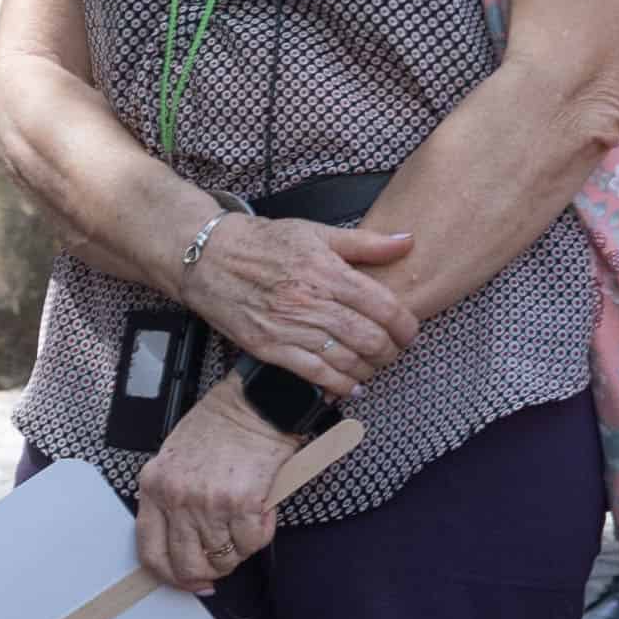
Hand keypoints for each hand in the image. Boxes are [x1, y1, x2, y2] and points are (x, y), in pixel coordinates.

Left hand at [132, 384, 297, 591]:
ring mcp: (208, 503)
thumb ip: (170, 498)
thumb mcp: (174, 459)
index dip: (171, 576)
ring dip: (239, 549)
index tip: (189, 580)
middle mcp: (177, 498)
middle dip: (209, 572)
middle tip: (223, 561)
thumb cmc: (219, 426)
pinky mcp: (242, 504)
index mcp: (154, 487)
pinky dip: (260, 534)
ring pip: (224, 558)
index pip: (150, 551)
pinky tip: (261, 512)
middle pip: (187, 565)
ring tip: (246, 523)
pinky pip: (251, 543)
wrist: (254, 404)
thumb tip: (184, 543)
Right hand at [177, 209, 421, 395]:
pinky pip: (314, 375)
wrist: (209, 258)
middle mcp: (311, 302)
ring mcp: (289, 328)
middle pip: (369, 338)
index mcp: (327, 271)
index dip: (405, 324)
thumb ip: (365, 243)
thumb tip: (406, 241)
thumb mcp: (316, 233)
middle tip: (394, 350)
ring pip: (346, 360)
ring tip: (373, 366)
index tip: (409, 331)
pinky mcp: (270, 348)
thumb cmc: (263, 243)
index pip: (383, 305)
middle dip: (390, 350)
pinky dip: (339, 386)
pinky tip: (351, 386)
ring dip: (368, 369)